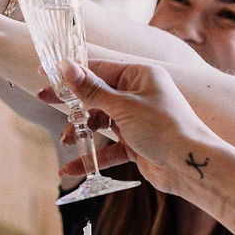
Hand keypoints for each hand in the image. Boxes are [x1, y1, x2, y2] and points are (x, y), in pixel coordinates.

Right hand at [57, 58, 216, 195]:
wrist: (191, 165)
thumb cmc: (163, 127)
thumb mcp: (123, 106)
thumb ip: (92, 89)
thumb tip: (66, 66)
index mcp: (139, 76)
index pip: (98, 69)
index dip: (71, 72)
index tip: (45, 72)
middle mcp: (138, 95)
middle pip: (96, 94)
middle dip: (71, 102)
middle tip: (43, 99)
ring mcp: (137, 120)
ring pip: (100, 121)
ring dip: (82, 131)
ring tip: (66, 141)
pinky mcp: (137, 144)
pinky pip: (109, 147)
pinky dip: (92, 156)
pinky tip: (72, 168)